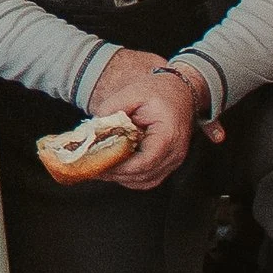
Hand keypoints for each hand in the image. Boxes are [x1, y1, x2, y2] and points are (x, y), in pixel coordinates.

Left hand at [84, 50, 205, 188]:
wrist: (181, 91)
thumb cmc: (159, 90)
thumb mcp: (133, 92)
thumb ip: (113, 108)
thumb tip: (94, 127)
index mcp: (168, 135)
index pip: (145, 161)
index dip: (121, 167)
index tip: (99, 164)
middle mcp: (175, 153)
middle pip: (144, 175)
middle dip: (116, 174)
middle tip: (91, 167)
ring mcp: (174, 161)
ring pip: (145, 181)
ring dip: (122, 178)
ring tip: (99, 168)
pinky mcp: (169, 163)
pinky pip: (149, 178)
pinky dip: (131, 177)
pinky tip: (114, 168)